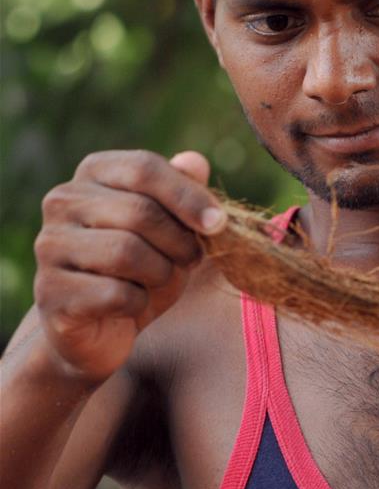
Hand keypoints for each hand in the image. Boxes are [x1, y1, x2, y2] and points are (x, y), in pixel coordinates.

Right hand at [33, 150, 225, 384]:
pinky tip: (133, 304)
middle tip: (191, 259)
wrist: (106, 326)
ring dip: (161, 273)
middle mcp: (63, 201)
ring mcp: (50, 245)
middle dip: (180, 242)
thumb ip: (186, 189)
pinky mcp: (50, 292)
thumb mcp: (176, 224)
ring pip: (126, 252)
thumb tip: (195, 162)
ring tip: (161, 279)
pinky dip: (139, 303)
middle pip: (140, 212)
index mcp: (95, 172)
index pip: (144, 168)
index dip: (188, 196)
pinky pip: (114, 294)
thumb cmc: (147, 264)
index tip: (219, 223)